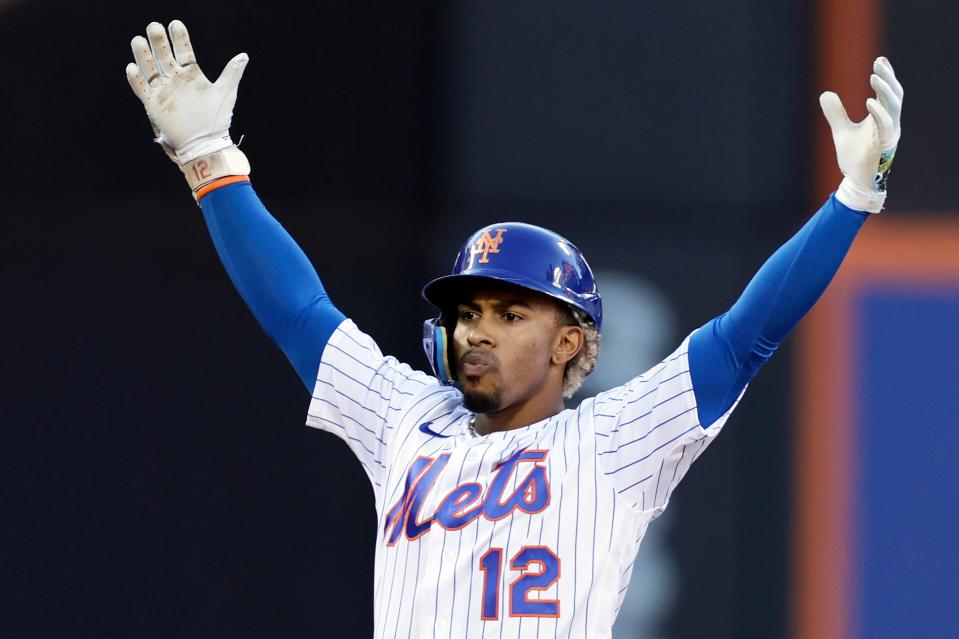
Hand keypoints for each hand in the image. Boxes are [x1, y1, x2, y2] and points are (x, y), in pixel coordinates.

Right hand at [126, 20, 248, 163]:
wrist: (205, 144)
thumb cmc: (217, 119)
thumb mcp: (226, 93)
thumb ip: (232, 73)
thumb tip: (244, 55)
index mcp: (192, 75)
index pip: (183, 51)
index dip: (179, 38)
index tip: (175, 24)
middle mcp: (176, 80)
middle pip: (163, 56)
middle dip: (158, 41)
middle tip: (154, 27)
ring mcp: (164, 91)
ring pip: (150, 68)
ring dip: (143, 55)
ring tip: (138, 40)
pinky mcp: (153, 104)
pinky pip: (141, 89)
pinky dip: (136, 79)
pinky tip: (132, 67)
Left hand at [819, 57, 902, 212]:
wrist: (857, 181)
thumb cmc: (854, 157)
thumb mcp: (841, 130)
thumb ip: (835, 113)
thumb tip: (825, 93)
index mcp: (883, 117)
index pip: (888, 92)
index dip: (886, 76)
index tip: (880, 60)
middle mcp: (890, 122)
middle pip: (895, 95)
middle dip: (888, 78)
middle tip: (878, 63)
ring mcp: (890, 133)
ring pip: (893, 107)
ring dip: (884, 91)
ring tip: (873, 77)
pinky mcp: (884, 145)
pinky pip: (886, 125)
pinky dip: (879, 112)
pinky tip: (869, 101)